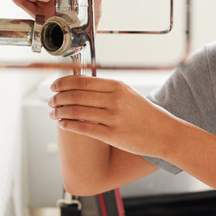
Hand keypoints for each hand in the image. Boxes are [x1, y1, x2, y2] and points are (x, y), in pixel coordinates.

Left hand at [48, 75, 177, 156]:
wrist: (165, 133)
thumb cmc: (145, 114)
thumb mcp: (128, 94)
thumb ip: (107, 89)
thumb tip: (81, 85)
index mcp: (117, 86)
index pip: (81, 80)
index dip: (62, 83)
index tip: (53, 86)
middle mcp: (114, 99)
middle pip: (75, 95)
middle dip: (57, 98)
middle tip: (50, 101)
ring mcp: (113, 117)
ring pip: (76, 111)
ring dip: (59, 112)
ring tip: (52, 113)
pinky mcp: (112, 135)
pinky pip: (83, 128)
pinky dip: (68, 125)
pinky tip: (61, 124)